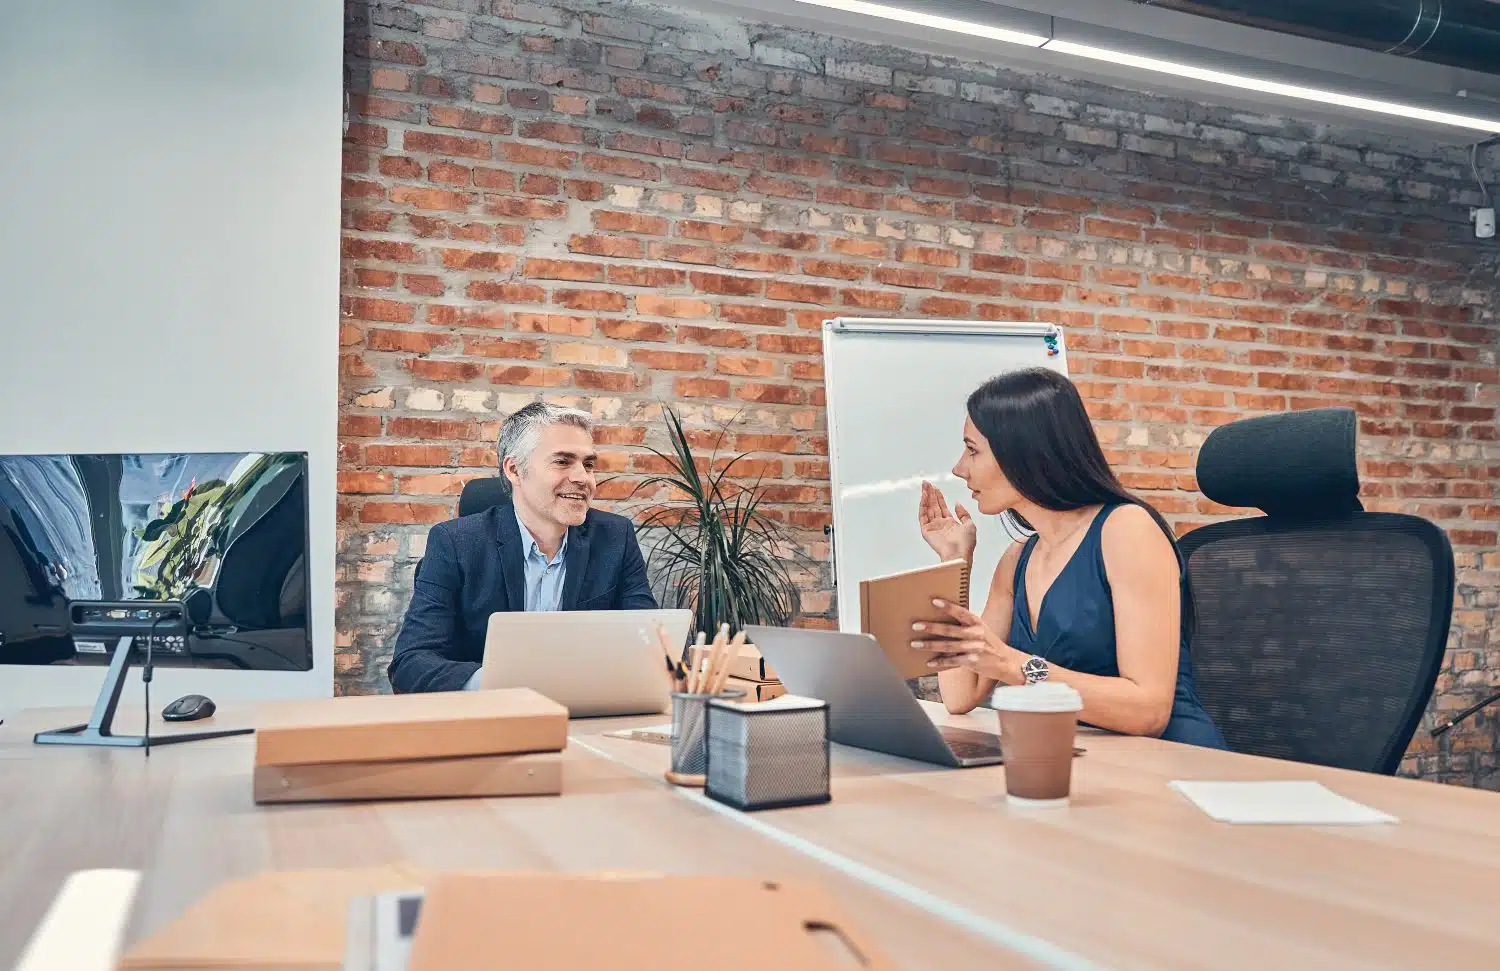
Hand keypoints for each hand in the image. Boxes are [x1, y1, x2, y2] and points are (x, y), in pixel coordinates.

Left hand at [909, 598, 1024, 682]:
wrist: (1007, 662)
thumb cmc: (990, 644)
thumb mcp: (981, 630)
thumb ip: (965, 625)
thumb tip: (942, 620)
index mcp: (977, 623)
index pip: (961, 612)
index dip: (948, 606)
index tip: (934, 601)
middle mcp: (976, 634)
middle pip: (950, 630)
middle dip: (931, 627)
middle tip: (915, 625)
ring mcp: (974, 649)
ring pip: (948, 646)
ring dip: (930, 645)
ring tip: (915, 643)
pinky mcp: (972, 662)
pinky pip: (952, 661)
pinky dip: (940, 662)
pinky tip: (928, 662)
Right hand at [917, 481, 976, 563]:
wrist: (959, 553)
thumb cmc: (966, 544)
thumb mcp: (970, 525)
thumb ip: (964, 513)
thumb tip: (957, 504)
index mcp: (950, 523)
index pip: (942, 507)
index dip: (939, 497)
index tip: (936, 488)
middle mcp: (940, 524)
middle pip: (933, 505)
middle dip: (931, 494)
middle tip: (927, 483)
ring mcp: (933, 527)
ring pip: (928, 508)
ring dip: (926, 497)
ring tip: (925, 487)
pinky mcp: (926, 531)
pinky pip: (923, 516)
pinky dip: (922, 506)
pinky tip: (924, 497)